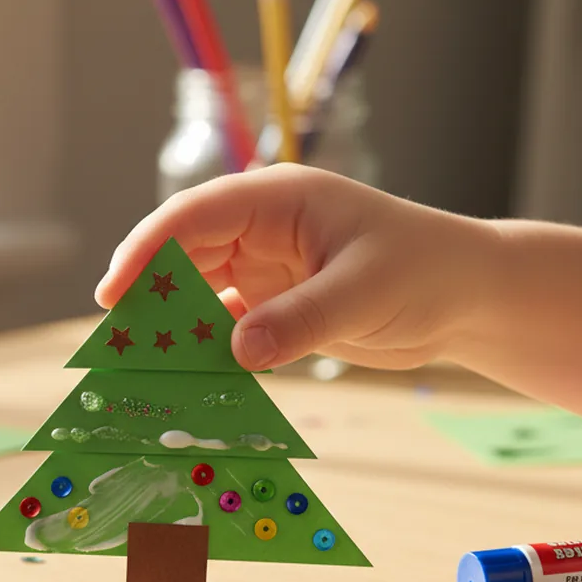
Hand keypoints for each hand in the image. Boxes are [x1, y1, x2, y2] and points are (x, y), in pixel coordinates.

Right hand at [95, 165, 497, 370]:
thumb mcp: (366, 292)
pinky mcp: (274, 305)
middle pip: (183, 255)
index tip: (114, 292)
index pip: (193, 215)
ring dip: (172, 328)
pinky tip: (189, 380)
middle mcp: (260, 229)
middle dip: (149, 295)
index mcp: (277, 200)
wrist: (468, 297)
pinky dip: (205, 351)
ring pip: (197, 294)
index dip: (146, 249)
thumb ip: (303, 319)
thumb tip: (238, 351)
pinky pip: (223, 326)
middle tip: (118, 344)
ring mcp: (264, 268)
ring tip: (142, 369)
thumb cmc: (428, 270)